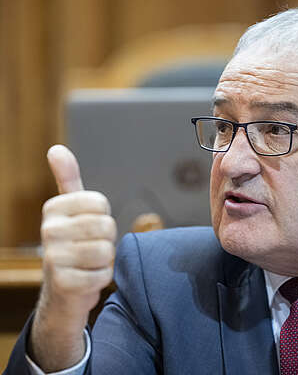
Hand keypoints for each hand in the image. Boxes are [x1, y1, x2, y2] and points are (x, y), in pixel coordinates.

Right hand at [29, 145, 116, 370]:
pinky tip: (87, 278)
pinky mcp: (62, 284)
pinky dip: (102, 278)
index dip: (103, 217)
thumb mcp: (71, 210)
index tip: (90, 227)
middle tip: (92, 247)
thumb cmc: (74, 243)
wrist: (64, 290)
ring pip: (106, 250)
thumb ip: (68, 179)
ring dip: (104, 260)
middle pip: (106, 226)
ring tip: (89, 262)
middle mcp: (48, 230)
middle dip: (107, 239)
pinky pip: (103, 275)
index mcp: (53, 208)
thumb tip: (56, 148)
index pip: (101, 203)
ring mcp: (52, 258)